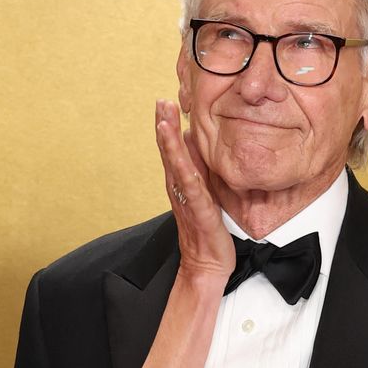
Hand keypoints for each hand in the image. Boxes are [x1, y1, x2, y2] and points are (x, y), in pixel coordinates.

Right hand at [155, 99, 232, 281]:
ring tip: (163, 119)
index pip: (172, 150)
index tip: (165, 102)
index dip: (168, 126)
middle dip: (164, 126)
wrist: (206, 265)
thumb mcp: (206, 195)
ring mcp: (187, 199)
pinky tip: (180, 153)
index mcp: (182, 183)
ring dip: (168, 142)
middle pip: (168, 152)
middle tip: (160, 101)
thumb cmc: (207, 232)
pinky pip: (190, 185)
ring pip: (175, 165)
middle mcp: (179, 188)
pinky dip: (183, 166)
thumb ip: (200, 172)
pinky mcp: (199, 209)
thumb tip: (197, 145)